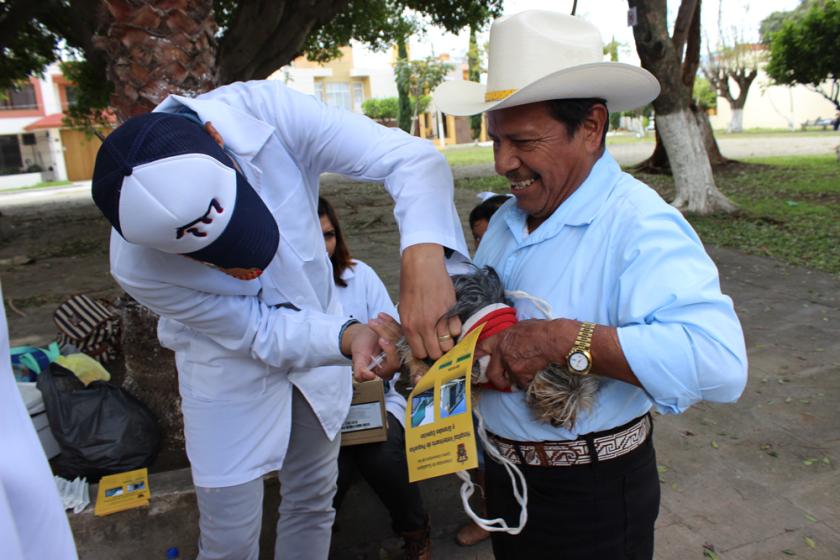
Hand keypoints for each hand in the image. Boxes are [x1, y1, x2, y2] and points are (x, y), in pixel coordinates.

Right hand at [341, 323, 400, 381]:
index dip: (389, 351)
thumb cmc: (360, 349)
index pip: (394, 363)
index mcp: (387, 371)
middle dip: (387, 334)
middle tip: (378, 325)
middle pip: (398, 348)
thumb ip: (360, 371)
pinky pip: (400, 329)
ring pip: (399, 336)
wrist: (361, 337)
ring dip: (387, 326)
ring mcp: (402, 348)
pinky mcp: (403, 338)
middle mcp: (398, 361)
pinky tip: (382, 316)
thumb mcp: (358, 360)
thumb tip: (369, 376)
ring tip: (376, 319)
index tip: (382, 339)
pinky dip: (390, 321)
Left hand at [399, 244, 459, 360]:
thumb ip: (411, 327)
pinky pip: (457, 330)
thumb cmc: (411, 286)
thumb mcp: (404, 309)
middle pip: (435, 353)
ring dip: (447, 341)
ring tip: (445, 333)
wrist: (422, 267)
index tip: (427, 346)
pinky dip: (455, 329)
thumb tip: (419, 342)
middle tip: (438, 341)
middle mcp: (424, 326)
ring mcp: (439, 319)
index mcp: (409, 327)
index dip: (424, 351)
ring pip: (448, 345)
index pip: (419, 353)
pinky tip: (450, 322)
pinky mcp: (451, 311)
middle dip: (437, 349)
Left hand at [479, 319, 572, 389]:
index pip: (480, 348)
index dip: (475, 356)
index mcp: (500, 338)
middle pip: (492, 373)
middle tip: (502, 383)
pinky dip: (530, 381)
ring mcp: (510, 366)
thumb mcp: (521, 326)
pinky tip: (538, 374)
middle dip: (497, 381)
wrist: (554, 340)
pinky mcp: (521, 376)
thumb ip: (512, 335)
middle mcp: (501, 353)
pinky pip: (523, 383)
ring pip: (511, 379)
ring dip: (519, 379)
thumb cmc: (542, 330)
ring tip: (531, 373)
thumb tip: (512, 339)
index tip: (470, 363)